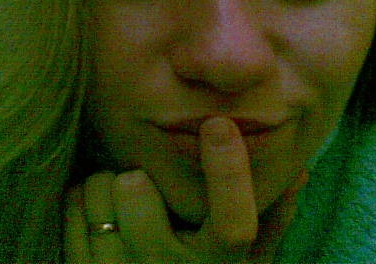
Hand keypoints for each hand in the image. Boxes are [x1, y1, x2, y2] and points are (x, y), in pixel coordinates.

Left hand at [64, 116, 302, 262]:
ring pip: (100, 195)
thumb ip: (274, 219)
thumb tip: (301, 173)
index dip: (228, 174)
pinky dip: (83, 200)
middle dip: (137, 178)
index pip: (234, 225)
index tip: (219, 125)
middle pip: (137, 191)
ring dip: (107, 187)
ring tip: (125, 205)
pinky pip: (75, 212)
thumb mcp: (245, 261)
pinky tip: (99, 214)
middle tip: (145, 187)